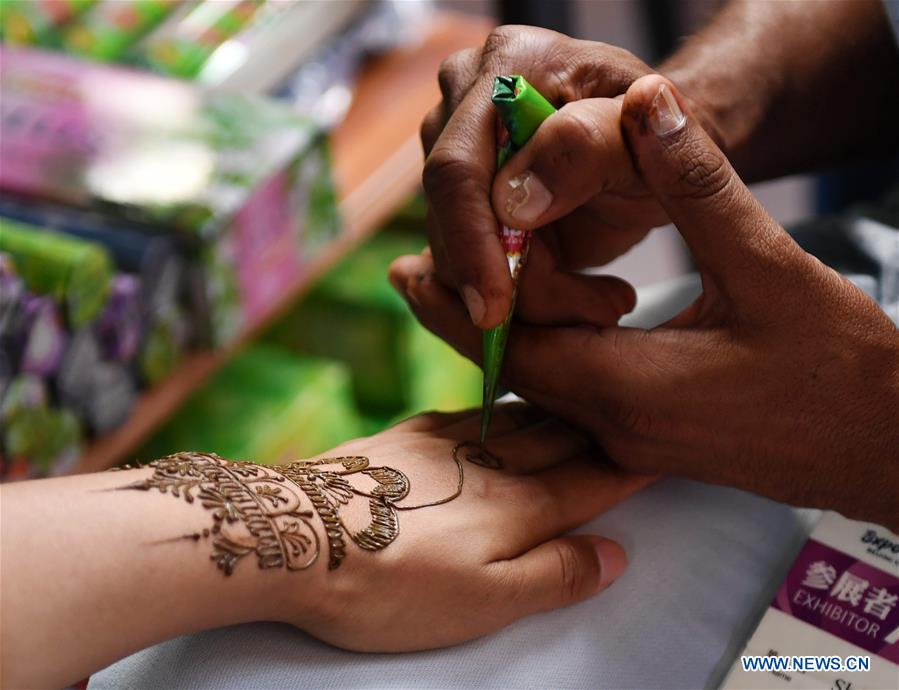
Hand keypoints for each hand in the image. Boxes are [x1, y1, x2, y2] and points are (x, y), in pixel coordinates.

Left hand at [280, 404, 652, 650]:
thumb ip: (554, 575)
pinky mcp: (404, 439)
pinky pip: (468, 411)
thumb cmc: (388, 584)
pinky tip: (496, 409)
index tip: (661, 448)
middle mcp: (487, 464)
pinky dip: (499, 407)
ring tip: (580, 404)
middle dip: (601, 428)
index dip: (630, 466)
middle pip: (561, 439)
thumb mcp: (482, 604)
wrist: (293, 536)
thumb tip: (616, 552)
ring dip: (557, 411)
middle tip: (631, 412)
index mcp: (517, 507)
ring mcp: (443, 444)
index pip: (592, 480)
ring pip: (518, 418)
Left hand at [394, 75, 898, 528]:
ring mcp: (632, 441)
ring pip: (541, 385)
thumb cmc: (840, 366)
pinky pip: (573, 398)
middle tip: (413, 275)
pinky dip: (544, 356)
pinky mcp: (651, 439)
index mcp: (632, 388)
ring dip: (501, 335)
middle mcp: (617, 426)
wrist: (885, 444)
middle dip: (462, 320)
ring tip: (465, 289)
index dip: (460, 303)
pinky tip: (540, 324)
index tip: (412, 267)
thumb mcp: (770, 267)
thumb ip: (700, 185)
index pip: (512, 344)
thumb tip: (648, 104)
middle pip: (513, 369)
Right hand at [421, 25, 665, 328]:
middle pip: (451, 225)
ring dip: (529, 303)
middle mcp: (463, 108)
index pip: (458, 166)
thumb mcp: (646, 138)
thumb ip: (587, 147)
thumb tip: (511, 202)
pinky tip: (574, 301)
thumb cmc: (657, 137)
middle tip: (606, 307)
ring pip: (453, 262)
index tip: (496, 308)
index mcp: (507, 66)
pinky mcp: (456, 210)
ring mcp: (454, 160)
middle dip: (517, 286)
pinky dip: (517, 306)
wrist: (657, 156)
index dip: (471, 241)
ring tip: (604, 301)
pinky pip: (460, 276)